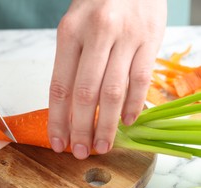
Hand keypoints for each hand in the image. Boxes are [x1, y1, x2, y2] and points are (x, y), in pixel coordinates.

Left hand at [48, 0, 166, 158]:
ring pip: (113, 92)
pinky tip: (127, 121)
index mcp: (69, 33)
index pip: (60, 87)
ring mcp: (126, 37)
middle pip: (85, 94)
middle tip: (80, 152)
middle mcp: (96, 35)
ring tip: (102, 145)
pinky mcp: (151, 39)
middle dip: (81, 129)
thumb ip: (71, 64)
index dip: (58, 120)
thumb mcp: (74, 27)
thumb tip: (69, 110)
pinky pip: (141, 80)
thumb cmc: (97, 5)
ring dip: (107, 125)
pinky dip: (133, 105)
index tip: (58, 143)